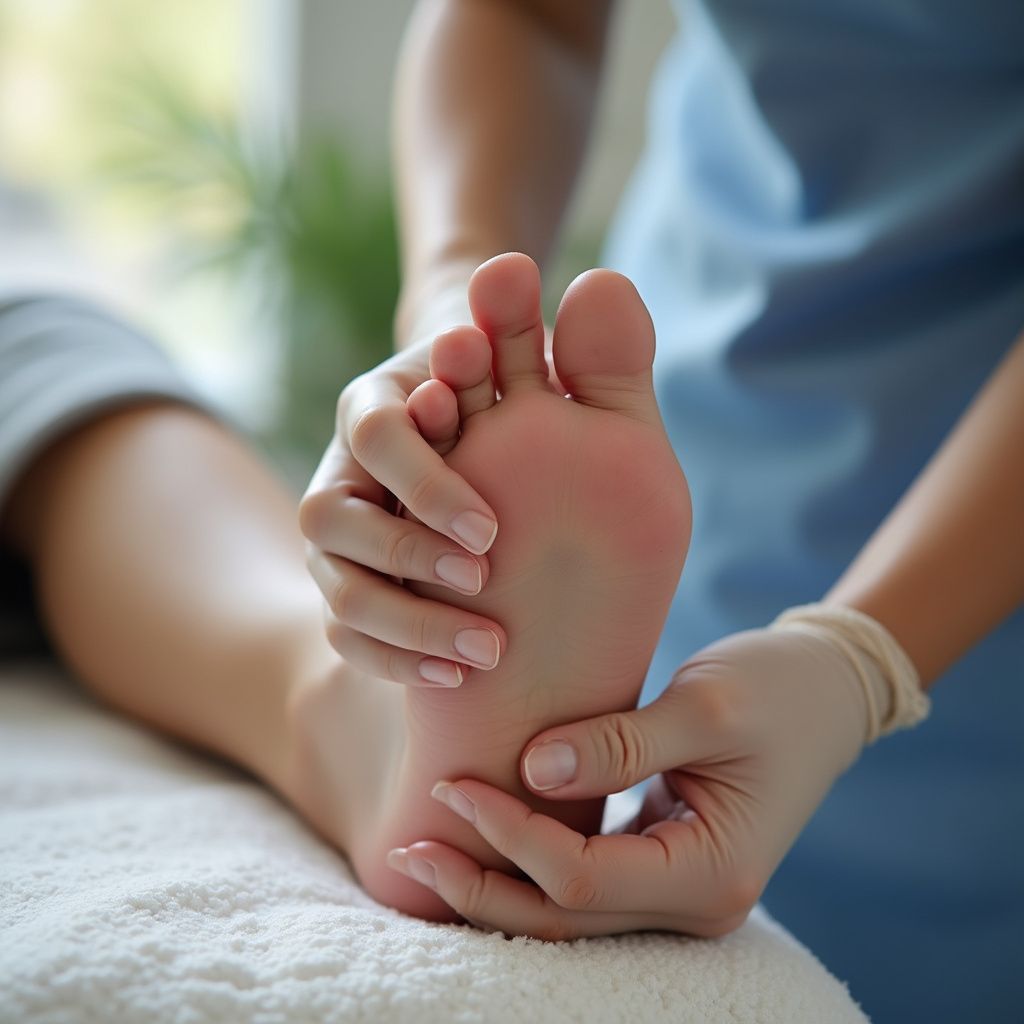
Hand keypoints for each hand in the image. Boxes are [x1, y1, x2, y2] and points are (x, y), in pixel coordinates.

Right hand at [299, 311, 506, 689]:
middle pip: (332, 518)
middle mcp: (343, 467)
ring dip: (404, 623)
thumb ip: (539, 329)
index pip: (375, 431)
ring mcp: (338, 534)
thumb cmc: (512, 394)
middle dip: (407, 556)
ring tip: (482, 652)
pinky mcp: (348, 584)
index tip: (493, 531)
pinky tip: (456, 678)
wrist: (482, 430)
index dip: (425, 480)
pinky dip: (393, 659)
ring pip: (334, 585)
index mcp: (377, 402)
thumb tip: (545, 275)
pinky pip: (346, 633)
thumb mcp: (529, 357)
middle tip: (485, 587)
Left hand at [388, 627, 875, 938]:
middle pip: (564, 919)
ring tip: (421, 852)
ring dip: (495, 885)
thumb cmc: (775, 689)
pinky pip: (583, 885)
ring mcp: (680, 891)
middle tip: (406, 847)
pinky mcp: (663, 864)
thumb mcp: (705, 706)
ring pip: (567, 914)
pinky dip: (527, 867)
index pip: (583, 881)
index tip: (456, 785)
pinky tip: (481, 840)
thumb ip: (620, 744)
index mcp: (712, 873)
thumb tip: (531, 771)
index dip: (512, 839)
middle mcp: (696, 903)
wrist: (826, 692)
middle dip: (481, 886)